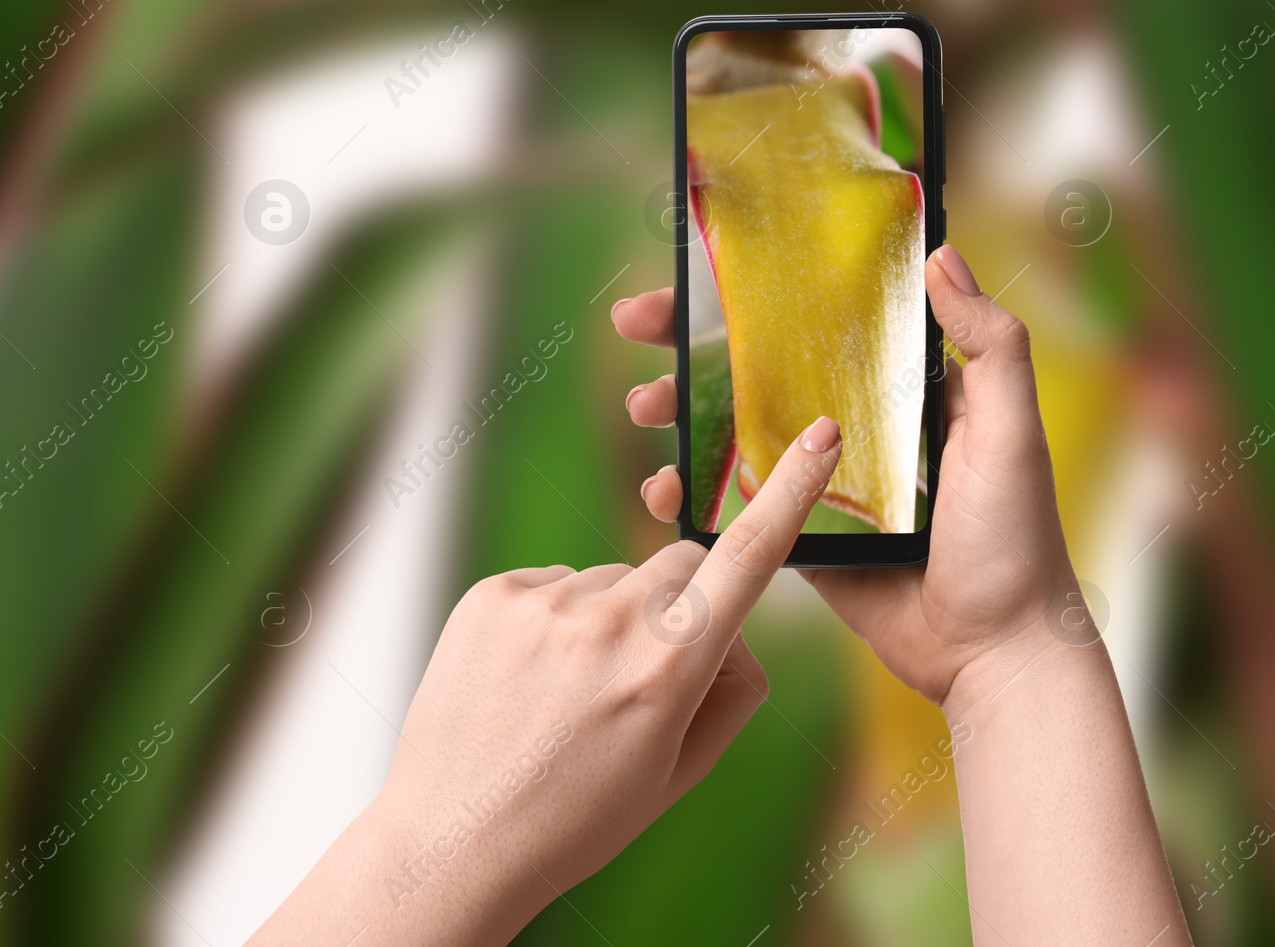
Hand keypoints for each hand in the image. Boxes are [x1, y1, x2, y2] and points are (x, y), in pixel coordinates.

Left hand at [250, 415, 844, 945]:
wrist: (454, 840)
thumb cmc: (575, 818)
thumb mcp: (678, 771)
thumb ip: (731, 690)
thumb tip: (737, 630)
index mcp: (668, 669)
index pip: (748, 560)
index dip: (793, 494)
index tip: (820, 435)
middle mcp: (607, 622)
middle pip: (680, 565)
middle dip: (682, 604)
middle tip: (645, 675)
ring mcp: (542, 603)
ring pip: (612, 577)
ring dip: (610, 617)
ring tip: (568, 694)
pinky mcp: (491, 594)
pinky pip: (554, 582)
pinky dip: (556, 618)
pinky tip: (531, 678)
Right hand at [613, 245, 1077, 709]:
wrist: (993, 655)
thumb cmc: (1017, 543)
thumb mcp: (1011, 433)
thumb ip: (991, 348)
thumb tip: (940, 258)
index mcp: (901, 391)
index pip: (819, 322)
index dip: (758, 296)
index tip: (700, 272)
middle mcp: (854, 428)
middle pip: (757, 370)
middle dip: (688, 344)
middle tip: (636, 325)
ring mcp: (819, 484)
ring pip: (731, 434)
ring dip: (677, 414)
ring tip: (642, 408)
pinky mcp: (797, 539)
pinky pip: (733, 506)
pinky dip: (688, 494)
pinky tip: (661, 488)